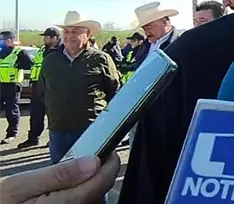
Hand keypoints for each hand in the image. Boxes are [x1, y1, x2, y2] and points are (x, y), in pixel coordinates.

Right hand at [0, 153, 119, 203]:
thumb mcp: (21, 186)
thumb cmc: (1, 203)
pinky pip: (80, 202)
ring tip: (76, 169)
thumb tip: (92, 161)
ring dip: (89, 182)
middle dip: (99, 171)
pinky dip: (79, 191)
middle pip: (100, 190)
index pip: (103, 181)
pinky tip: (66, 186)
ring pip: (91, 197)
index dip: (110, 162)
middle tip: (91, 154)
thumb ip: (58, 174)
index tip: (108, 148)